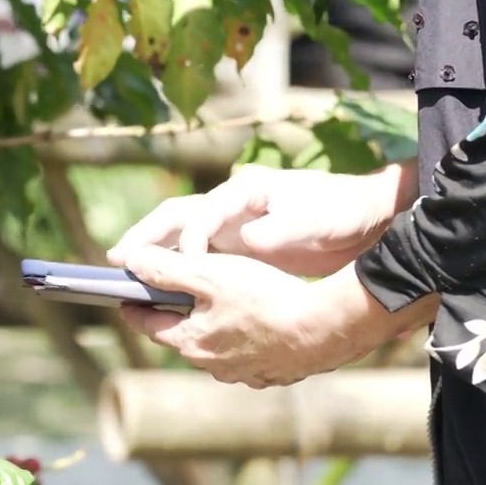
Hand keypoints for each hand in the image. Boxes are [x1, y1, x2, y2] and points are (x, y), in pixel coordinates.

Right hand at [107, 162, 414, 276]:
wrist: (368, 217)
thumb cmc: (340, 213)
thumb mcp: (313, 222)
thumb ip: (280, 230)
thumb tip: (249, 241)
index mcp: (244, 193)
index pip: (198, 214)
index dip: (181, 241)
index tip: (169, 266)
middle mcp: (231, 205)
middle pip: (175, 218)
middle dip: (145, 238)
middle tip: (117, 260)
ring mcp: (234, 223)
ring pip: (182, 237)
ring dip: (155, 254)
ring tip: (129, 275)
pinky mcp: (241, 244)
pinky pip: (198, 255)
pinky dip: (178, 268)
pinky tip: (168, 291)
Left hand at [117, 247, 427, 387]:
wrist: (326, 329)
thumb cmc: (265, 298)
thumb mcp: (210, 274)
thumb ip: (167, 270)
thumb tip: (131, 264)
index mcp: (190, 342)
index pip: (148, 324)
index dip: (135, 306)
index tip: (125, 296)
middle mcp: (212, 365)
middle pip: (182, 336)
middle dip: (174, 314)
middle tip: (170, 294)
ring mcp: (244, 373)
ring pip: (216, 346)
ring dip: (211, 327)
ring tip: (217, 303)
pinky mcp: (273, 373)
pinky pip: (249, 354)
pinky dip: (244, 338)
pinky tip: (257, 322)